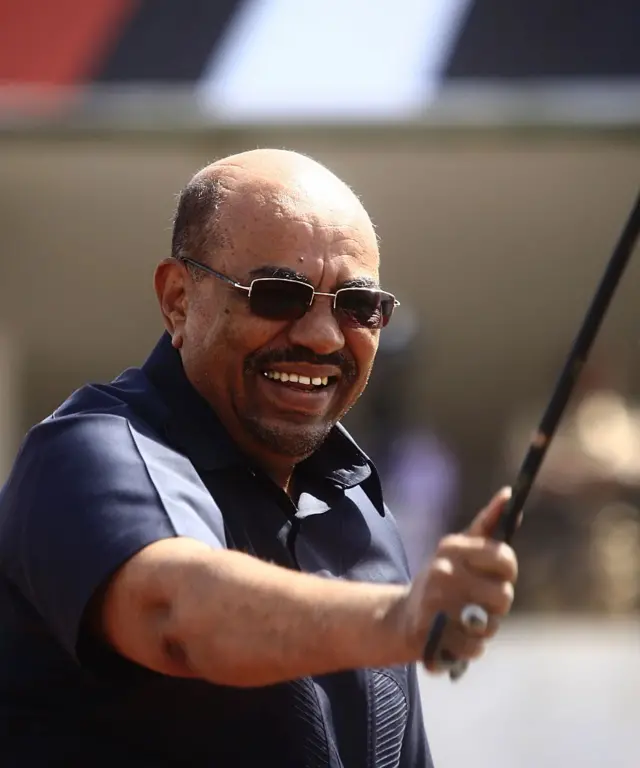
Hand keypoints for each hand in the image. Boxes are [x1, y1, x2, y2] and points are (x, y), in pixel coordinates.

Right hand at [399, 487, 517, 670]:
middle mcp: (443, 571)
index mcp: (452, 547)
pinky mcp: (433, 634)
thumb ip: (487, 524)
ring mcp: (437, 603)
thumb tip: (508, 494)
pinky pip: (476, 646)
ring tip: (466, 618)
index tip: (496, 575)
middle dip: (497, 603)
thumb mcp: (459, 548)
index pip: (505, 558)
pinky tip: (456, 636)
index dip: (507, 571)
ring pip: (491, 623)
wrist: (403, 616)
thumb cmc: (444, 579)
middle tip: (479, 600)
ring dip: (484, 626)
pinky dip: (471, 646)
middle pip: (504, 595)